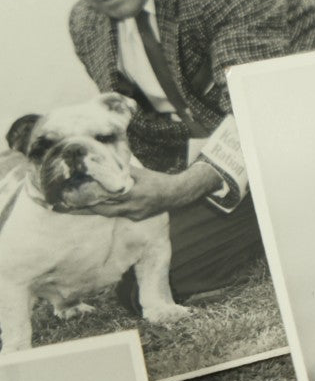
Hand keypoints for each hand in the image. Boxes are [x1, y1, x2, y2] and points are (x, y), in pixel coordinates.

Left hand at [74, 163, 217, 219]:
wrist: (177, 194)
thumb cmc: (158, 180)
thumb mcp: (141, 173)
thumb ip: (124, 170)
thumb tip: (108, 162)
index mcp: (132, 194)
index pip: (106, 197)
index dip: (90, 198)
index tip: (76, 197)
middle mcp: (132, 207)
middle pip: (104, 210)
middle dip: (88, 208)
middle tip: (71, 205)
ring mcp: (135, 214)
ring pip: (111, 213)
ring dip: (98, 209)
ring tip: (81, 207)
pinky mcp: (138, 218)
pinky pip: (121, 214)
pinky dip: (112, 210)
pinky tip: (104, 207)